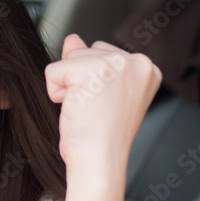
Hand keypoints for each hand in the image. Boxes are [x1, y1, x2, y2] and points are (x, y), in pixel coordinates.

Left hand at [44, 34, 161, 173]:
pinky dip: (54, 92)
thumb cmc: (100, 135)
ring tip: (86, 109)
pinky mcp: (91, 71)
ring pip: (69, 59)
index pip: (102, 54)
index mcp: (146, 67)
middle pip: (85, 52)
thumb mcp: (99, 93)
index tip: (105, 106)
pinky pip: (53, 70)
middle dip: (79, 81)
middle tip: (94, 110)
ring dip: (67, 86)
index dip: (93, 82)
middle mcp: (137, 61)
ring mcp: (116, 64)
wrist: (98, 161)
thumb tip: (72, 39)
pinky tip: (74, 109)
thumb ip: (89, 61)